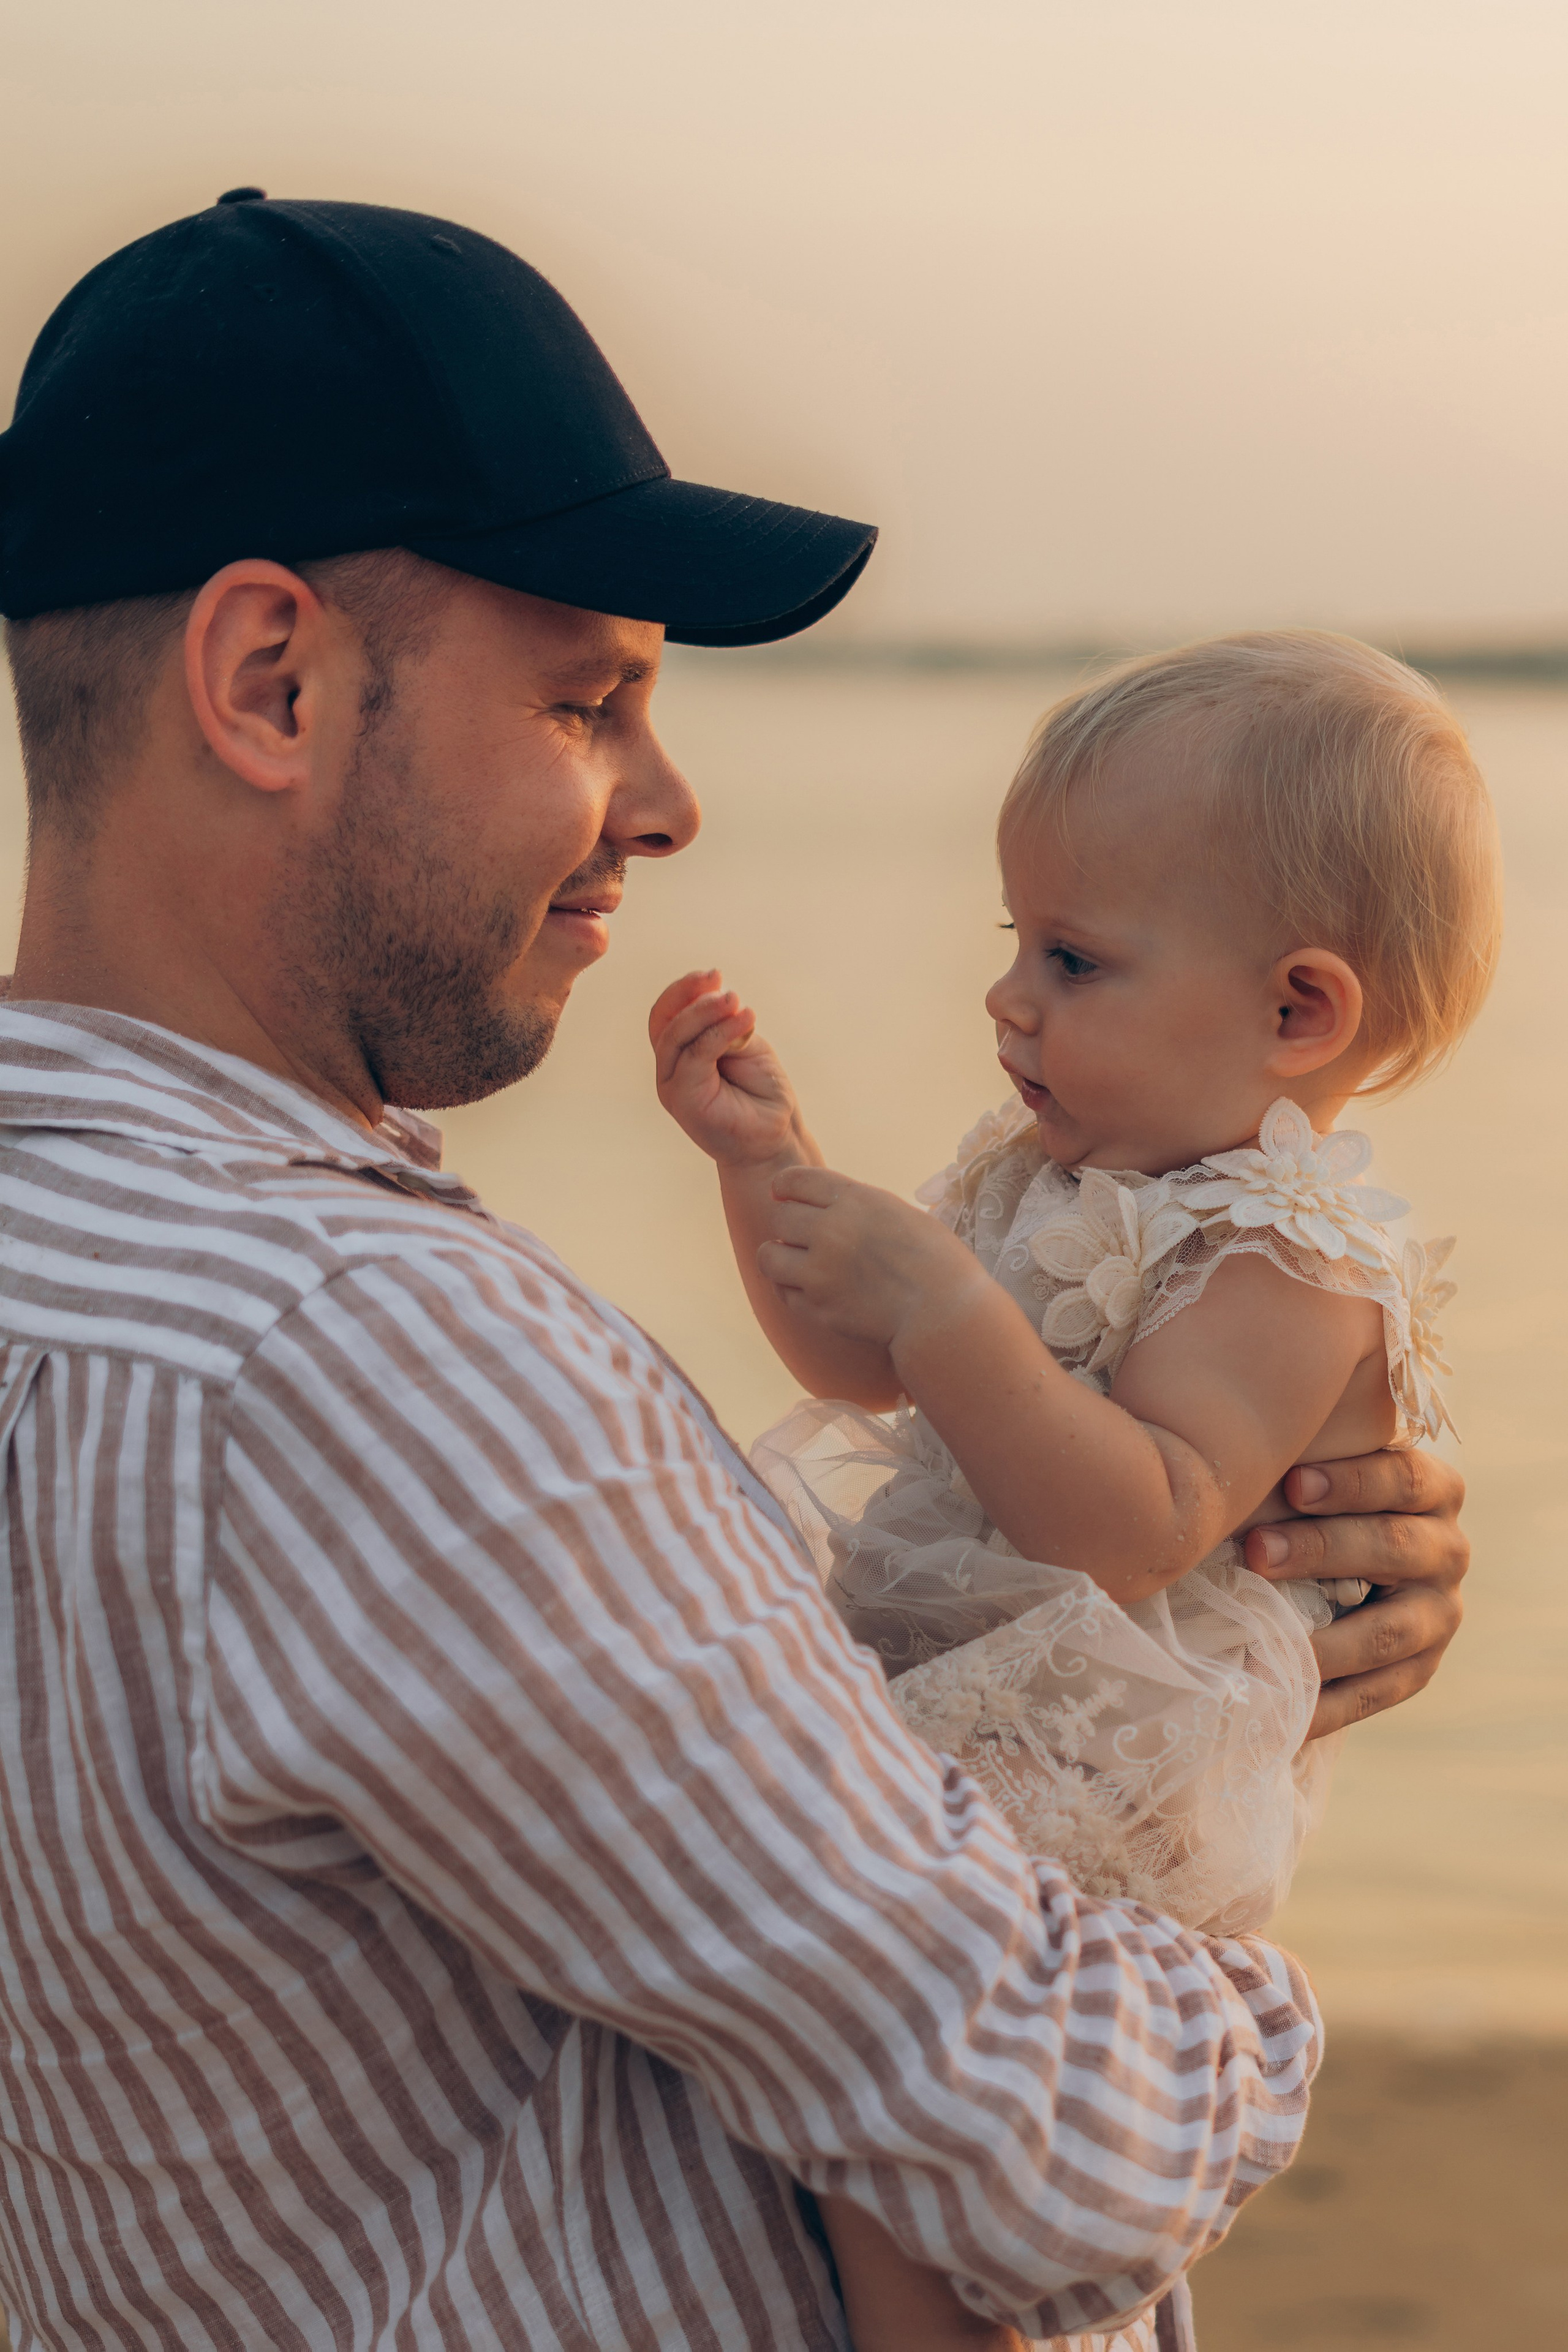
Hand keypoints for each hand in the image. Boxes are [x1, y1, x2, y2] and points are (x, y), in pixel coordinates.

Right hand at [650, 970, 801, 1167]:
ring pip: (675, 1036)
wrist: (775, 1136)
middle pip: (664, 1021)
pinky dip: (719, 1033)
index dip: (684, 989)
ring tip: (736, 1001)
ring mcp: (673, 1085)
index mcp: (681, 1052)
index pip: (668, 1013)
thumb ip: (726, 1024)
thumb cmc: (761, 1092)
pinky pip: (695, 1057)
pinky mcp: (683, 1100)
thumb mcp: (744, 1045)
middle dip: (689, 995)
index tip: (714, 975)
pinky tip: (745, 1019)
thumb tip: (718, 997)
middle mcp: (671, 1068)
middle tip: (720, 983)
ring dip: (705, 1013)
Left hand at [758, 1166, 984, 1350]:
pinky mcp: (819, 1308)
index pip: (796, 1180)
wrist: (945, 1312)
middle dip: (788, 1223)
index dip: (785, 1186)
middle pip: (780, 1217)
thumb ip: (858, 1206)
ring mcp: (821, 1272)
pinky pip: (782, 1292)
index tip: (783, 1193)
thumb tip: (825, 1206)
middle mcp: (831, 1231)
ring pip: (769, 1256)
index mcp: (855, 1199)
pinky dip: (790, 1289)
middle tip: (800, 1234)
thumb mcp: (898, 1213)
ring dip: (779, 1256)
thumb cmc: (936, 1260)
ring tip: (792, 1262)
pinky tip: (805, 1288)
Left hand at [1242, 1449, 1467, 1738]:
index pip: (1404, 1480)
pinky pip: (1375, 1693)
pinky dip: (1328, 1706)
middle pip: (1392, 1549)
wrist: (1360, 1567)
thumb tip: (1231, 1451)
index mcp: (1435, 1490)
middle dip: (1322, 1549)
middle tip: (1257, 1550)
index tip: (1293, 1483)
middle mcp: (1447, 1551)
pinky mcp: (1420, 1670)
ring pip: (1388, 1631)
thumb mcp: (1331, 1474)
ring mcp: (1438, 1616)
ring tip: (1266, 1644)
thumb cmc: (1325, 1503)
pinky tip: (1282, 1710)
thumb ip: (1304, 1462)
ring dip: (1326, 1640)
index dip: (1352, 1481)